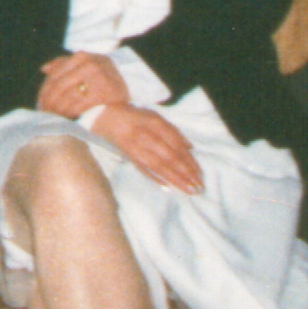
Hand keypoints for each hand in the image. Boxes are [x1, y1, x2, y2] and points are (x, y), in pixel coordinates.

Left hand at [37, 51, 133, 120]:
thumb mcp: (85, 67)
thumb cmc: (102, 80)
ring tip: (52, 117)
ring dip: (57, 109)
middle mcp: (90, 63)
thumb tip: (44, 69)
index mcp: (82, 56)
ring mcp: (98, 76)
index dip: (44, 90)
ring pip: (68, 95)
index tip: (39, 102)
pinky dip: (70, 112)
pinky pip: (79, 104)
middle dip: (49, 101)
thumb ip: (64, 65)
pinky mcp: (104, 92)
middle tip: (43, 113)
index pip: (55, 74)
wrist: (127, 92)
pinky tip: (66, 118)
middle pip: (59, 85)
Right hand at [88, 102, 203, 193]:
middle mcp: (146, 137)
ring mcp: (136, 148)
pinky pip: (144, 170)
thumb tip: (191, 148)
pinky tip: (168, 188)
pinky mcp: (129, 157)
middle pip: (170, 158)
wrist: (107, 118)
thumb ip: (174, 132)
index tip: (200, 174)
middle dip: (186, 174)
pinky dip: (156, 179)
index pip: (177, 145)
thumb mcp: (156, 118)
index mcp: (155, 124)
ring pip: (159, 167)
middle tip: (198, 188)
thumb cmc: (136, 118)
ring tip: (189, 190)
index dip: (189, 161)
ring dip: (175, 180)